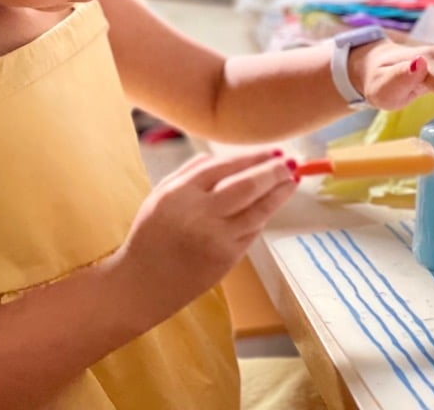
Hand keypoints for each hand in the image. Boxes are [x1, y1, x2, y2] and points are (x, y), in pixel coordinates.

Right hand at [111, 149, 297, 325]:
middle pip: (247, 185)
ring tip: (291, 181)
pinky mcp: (227, 258)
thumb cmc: (151, 235)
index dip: (253, 156)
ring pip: (258, 210)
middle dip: (273, 171)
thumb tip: (231, 157)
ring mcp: (216, 238)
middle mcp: (199, 213)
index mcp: (179, 192)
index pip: (224, 166)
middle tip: (290, 162)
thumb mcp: (161, 194)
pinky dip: (263, 216)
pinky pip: (252, 231)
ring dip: (279, 194)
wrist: (142, 284)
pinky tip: (271, 205)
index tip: (273, 150)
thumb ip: (192, 172)